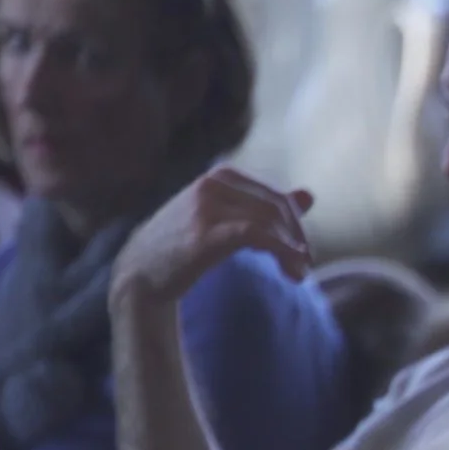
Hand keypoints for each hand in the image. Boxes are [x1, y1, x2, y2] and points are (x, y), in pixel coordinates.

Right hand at [112, 167, 314, 309]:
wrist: (139, 274)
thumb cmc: (183, 246)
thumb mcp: (225, 219)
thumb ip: (264, 206)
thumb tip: (309, 195)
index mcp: (221, 175)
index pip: (276, 196)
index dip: (296, 224)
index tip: (302, 251)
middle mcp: (213, 183)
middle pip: (276, 208)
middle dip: (296, 238)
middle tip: (304, 266)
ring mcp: (207, 205)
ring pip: (269, 221)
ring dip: (292, 250)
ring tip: (298, 274)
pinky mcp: (205, 231)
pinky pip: (257, 234)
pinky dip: (281, 250)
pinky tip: (291, 268)